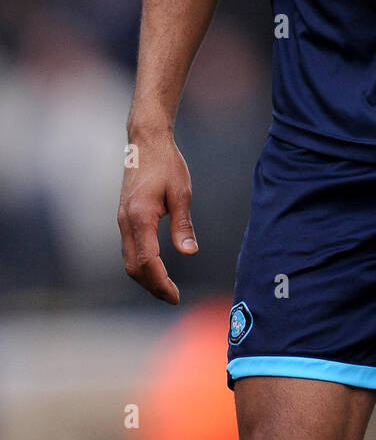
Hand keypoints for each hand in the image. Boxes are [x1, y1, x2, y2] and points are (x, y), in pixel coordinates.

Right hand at [118, 132, 197, 302]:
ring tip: (166, 288)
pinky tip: (156, 269)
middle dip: (152, 286)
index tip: (175, 296)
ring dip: (146, 278)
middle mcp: (125, 221)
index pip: (147, 261)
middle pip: (133, 267)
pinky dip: (141, 265)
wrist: (146, 142)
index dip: (160, 282)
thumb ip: (183, 225)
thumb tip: (189, 253)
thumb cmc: (167, 164)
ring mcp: (122, 220)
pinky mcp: (124, 217)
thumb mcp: (181, 192)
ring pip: (128, 260)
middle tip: (173, 297)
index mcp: (140, 217)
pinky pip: (129, 249)